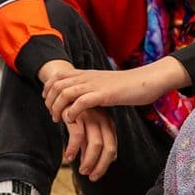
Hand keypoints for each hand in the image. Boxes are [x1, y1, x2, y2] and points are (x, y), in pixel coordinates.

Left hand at [42, 60, 185, 122]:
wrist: (147, 81)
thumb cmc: (127, 86)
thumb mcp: (103, 84)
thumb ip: (91, 87)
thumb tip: (82, 96)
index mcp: (86, 74)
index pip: (58, 75)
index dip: (48, 88)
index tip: (47, 101)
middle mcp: (87, 77)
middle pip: (57, 84)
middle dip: (49, 101)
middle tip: (53, 115)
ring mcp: (95, 85)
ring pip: (65, 92)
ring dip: (58, 107)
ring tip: (59, 120)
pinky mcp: (104, 94)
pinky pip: (81, 102)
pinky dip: (72, 112)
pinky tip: (72, 120)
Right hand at [63, 107, 117, 179]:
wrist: (62, 93)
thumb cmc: (75, 113)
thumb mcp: (86, 129)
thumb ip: (91, 145)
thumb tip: (95, 165)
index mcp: (108, 124)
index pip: (112, 149)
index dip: (104, 165)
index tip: (95, 175)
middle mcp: (102, 120)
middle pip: (107, 148)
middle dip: (99, 166)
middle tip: (90, 177)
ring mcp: (91, 117)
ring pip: (96, 144)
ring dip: (88, 161)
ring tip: (82, 170)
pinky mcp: (77, 114)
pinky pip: (78, 136)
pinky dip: (73, 149)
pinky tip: (68, 157)